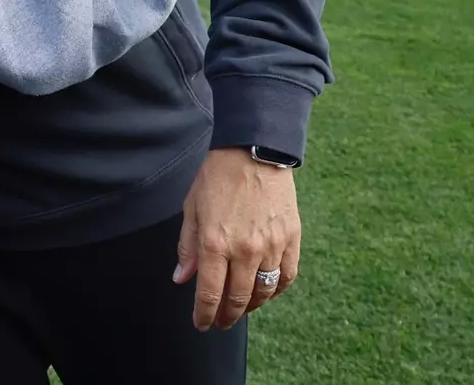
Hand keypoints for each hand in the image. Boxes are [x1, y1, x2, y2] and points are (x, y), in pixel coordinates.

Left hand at [174, 148, 301, 330]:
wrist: (253, 150)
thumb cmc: (218, 177)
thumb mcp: (192, 208)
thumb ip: (187, 247)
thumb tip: (182, 278)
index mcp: (215, 243)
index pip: (209, 294)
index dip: (204, 314)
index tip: (201, 323)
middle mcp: (245, 250)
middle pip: (238, 299)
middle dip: (226, 316)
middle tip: (220, 322)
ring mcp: (272, 246)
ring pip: (263, 293)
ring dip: (251, 307)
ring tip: (241, 308)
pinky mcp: (291, 238)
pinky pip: (286, 277)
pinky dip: (276, 290)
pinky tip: (266, 292)